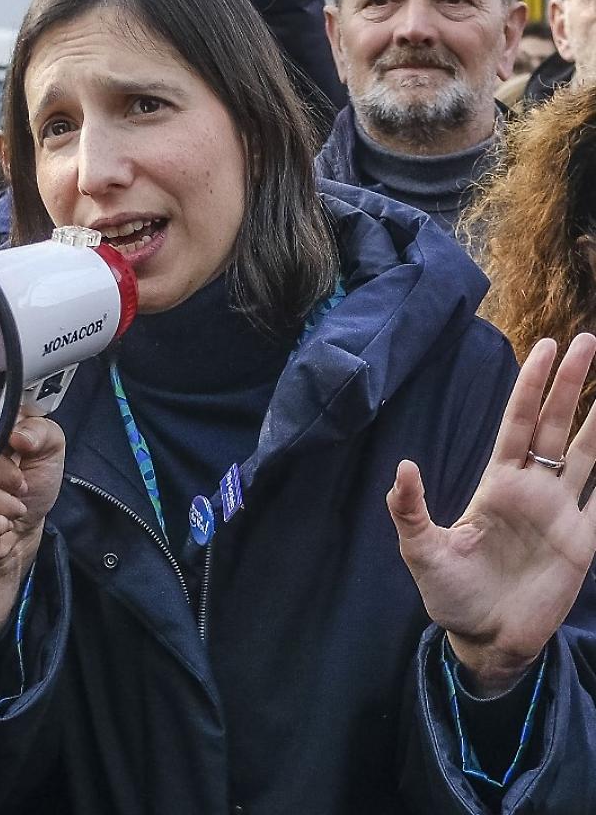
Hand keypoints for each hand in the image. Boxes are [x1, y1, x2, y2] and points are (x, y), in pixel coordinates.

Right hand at [0, 416, 64, 640]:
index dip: (7, 457)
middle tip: (19, 490)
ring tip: (10, 509)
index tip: (21, 469)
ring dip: (1, 507)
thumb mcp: (49, 452)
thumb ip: (41, 432)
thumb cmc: (33, 486)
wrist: (21, 531)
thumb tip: (18, 435)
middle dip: (8, 485)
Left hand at [388, 335, 595, 695]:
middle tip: (587, 340)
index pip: (518, 423)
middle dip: (571, 384)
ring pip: (588, 453)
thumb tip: (403, 466)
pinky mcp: (582, 542)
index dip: (531, 386)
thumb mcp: (420, 551)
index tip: (544, 345)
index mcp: (496, 485)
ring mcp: (561, 513)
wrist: (484, 639)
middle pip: (557, 426)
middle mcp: (533, 490)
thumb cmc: (449, 594)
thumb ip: (410, 510)